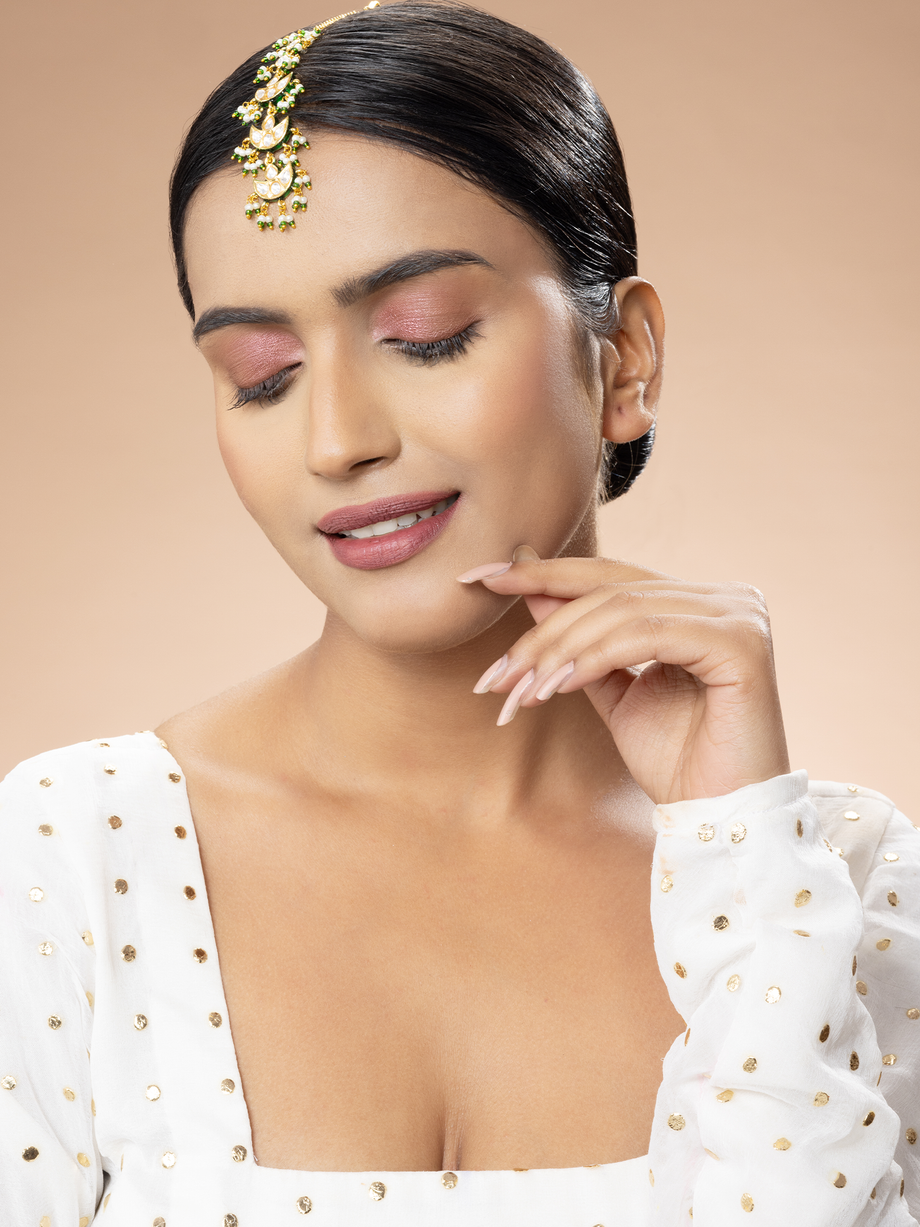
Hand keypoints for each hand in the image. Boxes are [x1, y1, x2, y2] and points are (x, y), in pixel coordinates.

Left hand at [458, 548, 789, 804]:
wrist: (721, 820)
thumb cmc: (676, 761)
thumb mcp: (610, 687)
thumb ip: (579, 637)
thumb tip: (529, 586)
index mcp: (700, 602)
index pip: (610, 576)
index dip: (543, 573)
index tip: (480, 577)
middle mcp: (726, 597)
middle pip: (610, 591)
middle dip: (542, 630)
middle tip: (495, 672)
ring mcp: (739, 615)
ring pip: (622, 611)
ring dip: (558, 649)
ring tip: (519, 689)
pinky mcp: (741, 644)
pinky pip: (647, 635)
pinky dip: (593, 657)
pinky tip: (556, 686)